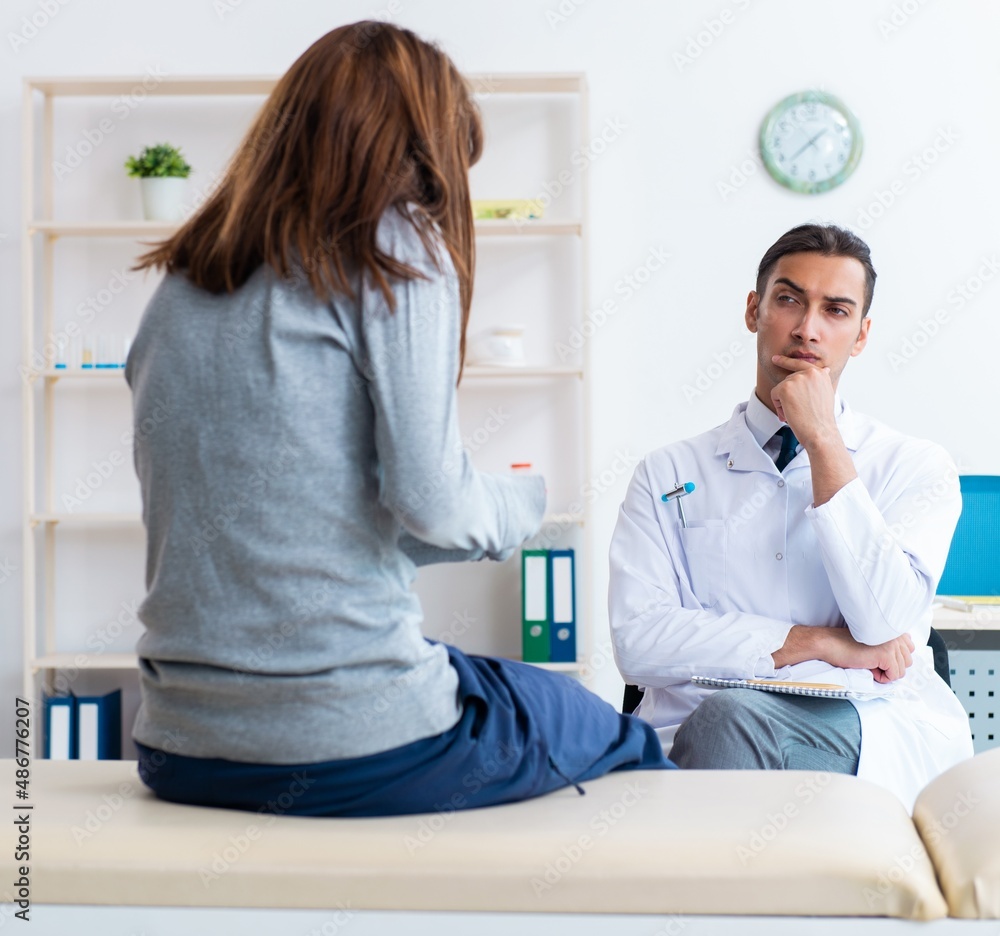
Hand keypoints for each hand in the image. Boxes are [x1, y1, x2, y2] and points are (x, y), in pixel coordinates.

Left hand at [769, 355, 838, 448]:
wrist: (820, 431)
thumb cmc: (822, 417)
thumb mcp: (826, 393)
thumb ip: (821, 380)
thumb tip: (825, 369)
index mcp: (820, 373)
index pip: (801, 363)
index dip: (786, 361)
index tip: (775, 358)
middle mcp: (809, 372)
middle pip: (788, 381)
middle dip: (789, 396)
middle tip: (800, 410)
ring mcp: (796, 379)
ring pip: (781, 389)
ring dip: (784, 402)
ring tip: (797, 412)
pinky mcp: (785, 387)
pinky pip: (774, 394)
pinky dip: (778, 406)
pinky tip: (789, 413)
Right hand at [774, 625, 914, 681]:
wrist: (829, 644)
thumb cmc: (848, 645)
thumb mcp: (873, 640)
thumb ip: (891, 643)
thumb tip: (904, 658)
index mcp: (892, 628)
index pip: (910, 649)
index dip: (894, 658)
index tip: (878, 655)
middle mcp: (895, 634)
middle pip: (907, 662)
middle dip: (890, 666)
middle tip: (871, 660)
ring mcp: (891, 644)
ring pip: (901, 671)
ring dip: (886, 672)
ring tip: (869, 663)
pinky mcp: (885, 655)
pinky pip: (893, 676)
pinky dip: (881, 677)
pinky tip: (868, 667)